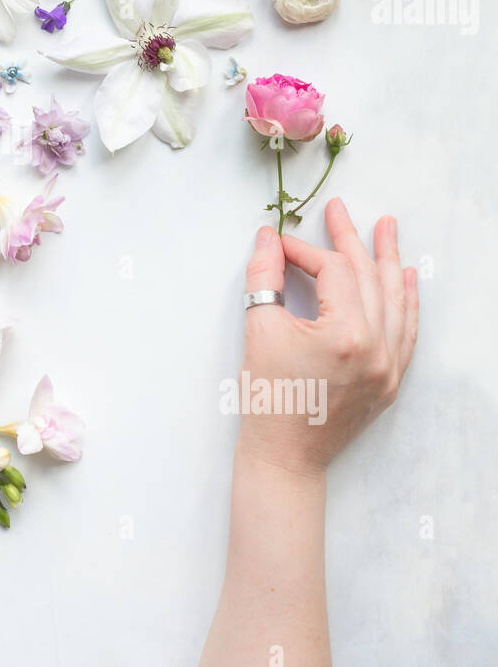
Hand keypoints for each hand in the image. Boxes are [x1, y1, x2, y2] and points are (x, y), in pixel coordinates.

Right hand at [239, 197, 418, 475]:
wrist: (285, 457)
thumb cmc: (267, 400)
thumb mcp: (259, 331)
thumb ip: (264, 278)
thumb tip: (268, 239)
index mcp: (346, 334)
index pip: (332, 272)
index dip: (304, 250)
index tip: (279, 243)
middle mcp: (377, 348)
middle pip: (368, 278)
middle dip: (351, 240)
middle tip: (339, 209)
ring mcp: (389, 366)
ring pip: (395, 301)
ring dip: (389, 262)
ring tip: (388, 228)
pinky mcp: (391, 380)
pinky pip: (406, 331)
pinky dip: (406, 301)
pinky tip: (406, 278)